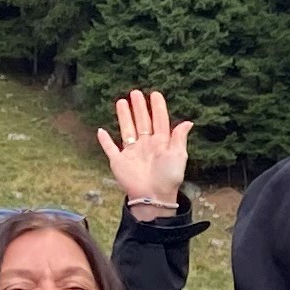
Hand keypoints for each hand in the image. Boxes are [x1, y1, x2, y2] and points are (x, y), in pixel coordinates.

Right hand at [102, 89, 193, 216]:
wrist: (153, 196)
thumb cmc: (169, 178)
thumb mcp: (178, 156)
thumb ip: (179, 138)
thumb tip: (188, 122)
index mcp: (161, 143)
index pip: (159, 120)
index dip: (157, 107)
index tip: (155, 94)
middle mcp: (145, 145)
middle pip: (141, 121)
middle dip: (138, 107)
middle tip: (135, 92)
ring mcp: (131, 153)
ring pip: (126, 129)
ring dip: (124, 116)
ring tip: (121, 101)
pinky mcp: (119, 162)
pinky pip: (110, 148)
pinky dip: (104, 140)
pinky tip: (101, 131)